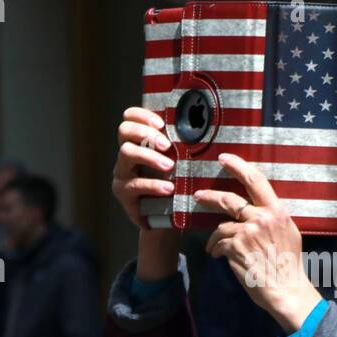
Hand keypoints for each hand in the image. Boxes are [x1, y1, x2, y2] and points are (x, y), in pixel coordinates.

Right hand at [114, 106, 180, 280]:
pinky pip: (134, 185)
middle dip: (146, 133)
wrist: (166, 222)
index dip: (143, 115)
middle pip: (124, 130)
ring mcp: (122, 173)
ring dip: (150, 157)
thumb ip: (185, 147)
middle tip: (168, 146)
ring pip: (126, 153)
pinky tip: (169, 189)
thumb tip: (214, 128)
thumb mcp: (181, 165)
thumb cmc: (177, 188)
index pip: (130, 117)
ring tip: (170, 166)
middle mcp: (126, 154)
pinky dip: (153, 185)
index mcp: (139, 142)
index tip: (163, 122)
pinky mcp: (123, 193)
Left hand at [195, 154, 322, 333]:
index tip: (224, 158)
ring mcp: (247, 232)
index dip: (238, 166)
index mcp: (277, 211)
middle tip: (198, 195)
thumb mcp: (289, 232)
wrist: (286, 288)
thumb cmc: (288, 263)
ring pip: (221, 226)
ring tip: (214, 245)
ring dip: (215, 237)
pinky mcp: (235, 247)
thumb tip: (257, 208)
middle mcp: (261, 217)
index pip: (256, 180)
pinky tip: (219, 256)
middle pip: (229, 199)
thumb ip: (273, 217)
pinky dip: (216, 250)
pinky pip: (219, 243)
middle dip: (210, 196)